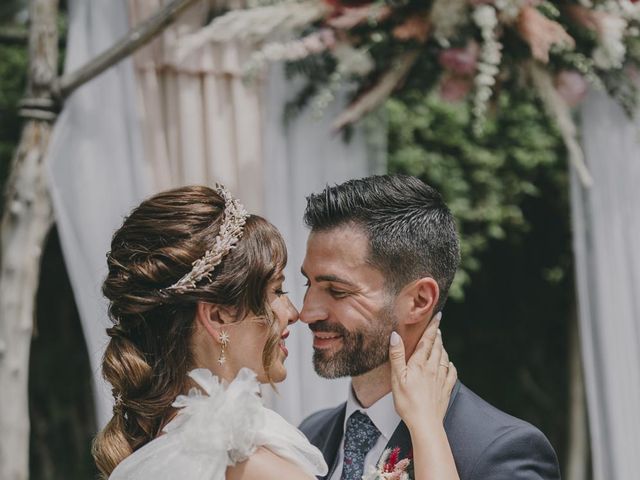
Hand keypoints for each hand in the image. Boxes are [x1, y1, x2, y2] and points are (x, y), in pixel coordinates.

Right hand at [389, 313, 456, 429]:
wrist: (425, 423)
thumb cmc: (408, 403)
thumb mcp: (397, 378)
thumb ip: (397, 356)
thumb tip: (396, 335)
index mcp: (420, 364)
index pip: (427, 340)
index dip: (432, 327)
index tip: (437, 315)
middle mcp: (433, 368)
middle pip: (437, 347)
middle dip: (437, 335)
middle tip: (437, 326)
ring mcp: (441, 379)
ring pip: (444, 358)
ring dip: (443, 348)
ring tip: (440, 342)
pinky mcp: (446, 389)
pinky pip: (451, 373)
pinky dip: (450, 365)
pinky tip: (449, 365)